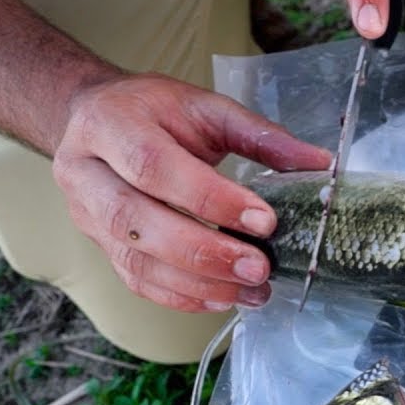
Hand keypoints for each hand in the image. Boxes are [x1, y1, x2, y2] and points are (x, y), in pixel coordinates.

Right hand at [52, 73, 330, 312]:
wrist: (94, 119)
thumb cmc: (156, 113)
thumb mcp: (206, 108)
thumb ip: (260, 136)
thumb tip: (319, 164)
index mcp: (110, 123)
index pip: (154, 166)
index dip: (210, 198)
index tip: (264, 221)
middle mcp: (86, 171)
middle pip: (134, 220)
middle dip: (202, 251)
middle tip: (258, 268)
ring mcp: (85, 213)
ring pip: (134, 259)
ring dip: (197, 282)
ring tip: (251, 289)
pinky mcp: (97, 244)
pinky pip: (135, 280)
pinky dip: (181, 295)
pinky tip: (222, 297)